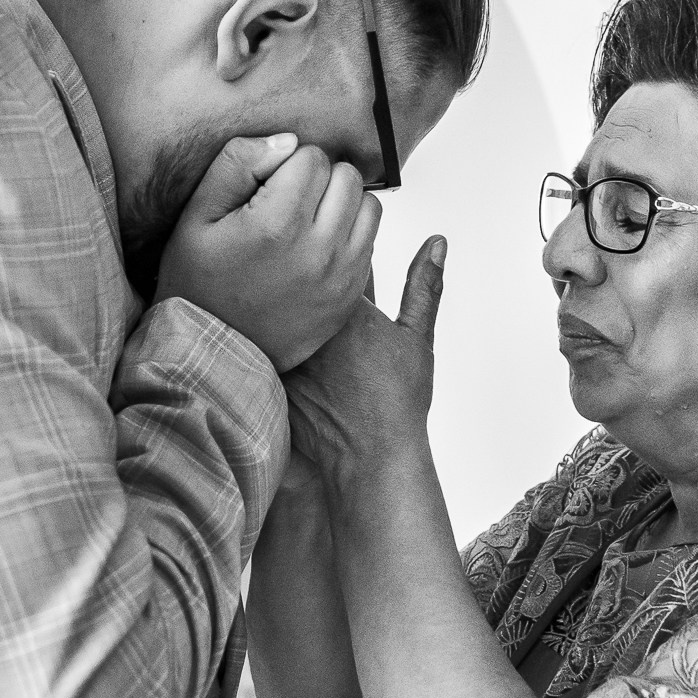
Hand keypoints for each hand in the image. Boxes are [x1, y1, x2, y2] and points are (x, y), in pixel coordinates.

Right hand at [155, 135, 380, 372]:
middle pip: (346, 176)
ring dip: (342, 206)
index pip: (311, 156)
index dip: (285, 165)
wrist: (211, 356)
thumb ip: (237, 164)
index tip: (264, 191)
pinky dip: (349, 237)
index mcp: (278, 223)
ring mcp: (340, 276)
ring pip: (368, 206)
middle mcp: (319, 249)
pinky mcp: (350, 297)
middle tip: (286, 205)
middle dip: (318, 181)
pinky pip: (369, 244)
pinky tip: (314, 251)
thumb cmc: (197, 284)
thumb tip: (287, 141)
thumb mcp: (196, 217)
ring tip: (306, 225)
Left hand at [282, 236, 445, 487]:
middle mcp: (309, 325)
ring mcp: (286, 351)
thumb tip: (436, 242)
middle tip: (324, 302)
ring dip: (282, 313)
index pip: (330, 259)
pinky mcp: (270, 375)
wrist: (373, 456)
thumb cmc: (398, 402)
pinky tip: (278, 349)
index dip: (336, 255)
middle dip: (305, 283)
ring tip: (309, 339)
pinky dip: (268, 344)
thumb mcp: (417, 336)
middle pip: (296, 285)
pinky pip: (261, 348)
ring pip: (275, 315)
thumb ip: (424, 284)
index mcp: (344, 307)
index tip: (340, 257)